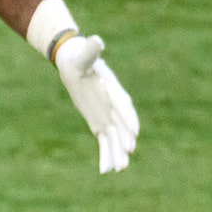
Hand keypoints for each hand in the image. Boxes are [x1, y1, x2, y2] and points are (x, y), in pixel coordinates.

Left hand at [55, 34, 139, 173]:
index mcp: (112, 89)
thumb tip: (96, 40)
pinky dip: (106, 154)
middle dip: (125, 138)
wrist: (76, 63)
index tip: (134, 132)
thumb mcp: (84, 54)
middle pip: (122, 124)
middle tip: (128, 152)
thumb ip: (92, 50)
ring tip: (120, 169)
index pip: (122, 104)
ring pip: (115, 137)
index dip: (128, 118)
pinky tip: (106, 170)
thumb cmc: (80, 57)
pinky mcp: (99, 122)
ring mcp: (107, 115)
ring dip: (117, 152)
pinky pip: (104, 141)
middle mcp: (113, 104)